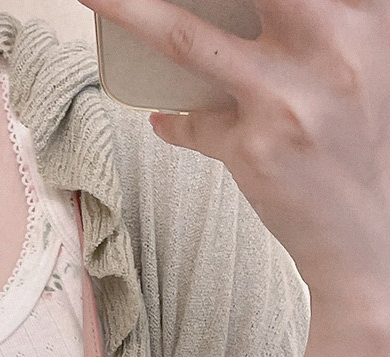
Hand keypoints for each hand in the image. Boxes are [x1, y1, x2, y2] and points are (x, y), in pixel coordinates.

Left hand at [79, 0, 389, 306]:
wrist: (370, 232)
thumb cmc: (358, 143)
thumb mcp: (355, 67)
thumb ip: (311, 31)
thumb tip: (229, 14)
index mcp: (364, 18)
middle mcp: (332, 47)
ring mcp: (286, 99)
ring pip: (185, 40)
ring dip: (127, 12)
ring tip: (94, 0)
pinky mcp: (252, 149)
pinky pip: (191, 122)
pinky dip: (176, 121)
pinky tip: (168, 119)